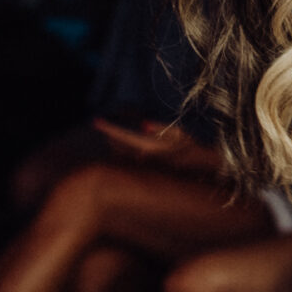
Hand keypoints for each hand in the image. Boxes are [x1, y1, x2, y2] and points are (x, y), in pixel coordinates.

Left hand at [92, 118, 214, 170]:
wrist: (196, 170)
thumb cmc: (190, 149)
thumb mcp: (179, 133)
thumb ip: (160, 127)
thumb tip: (144, 124)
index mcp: (148, 146)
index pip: (122, 135)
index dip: (108, 128)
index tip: (95, 120)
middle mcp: (142, 158)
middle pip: (117, 144)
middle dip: (110, 135)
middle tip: (104, 125)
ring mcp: (142, 165)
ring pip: (120, 152)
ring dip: (116, 143)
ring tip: (113, 135)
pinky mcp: (144, 170)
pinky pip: (127, 158)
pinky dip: (124, 150)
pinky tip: (126, 147)